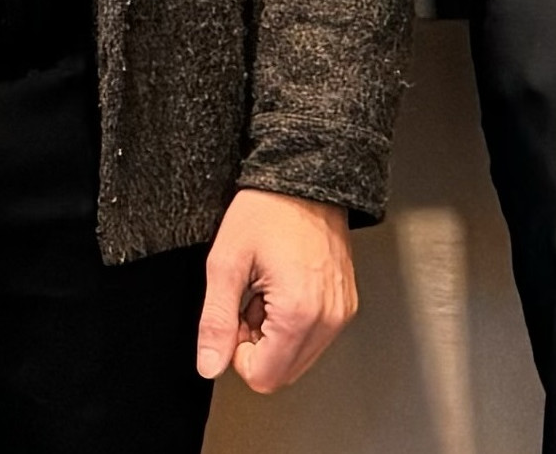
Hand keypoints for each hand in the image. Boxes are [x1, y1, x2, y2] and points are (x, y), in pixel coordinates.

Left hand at [194, 188, 357, 391]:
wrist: (305, 180)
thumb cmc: (268, 209)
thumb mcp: (226, 262)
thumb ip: (216, 321)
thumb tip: (210, 364)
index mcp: (299, 312)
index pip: (264, 377)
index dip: (237, 353)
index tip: (234, 317)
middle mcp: (328, 319)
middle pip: (282, 373)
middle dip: (257, 346)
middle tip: (248, 302)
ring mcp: (341, 312)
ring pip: (298, 358)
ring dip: (274, 335)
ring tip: (266, 290)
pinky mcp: (346, 305)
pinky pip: (315, 338)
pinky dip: (293, 323)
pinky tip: (283, 287)